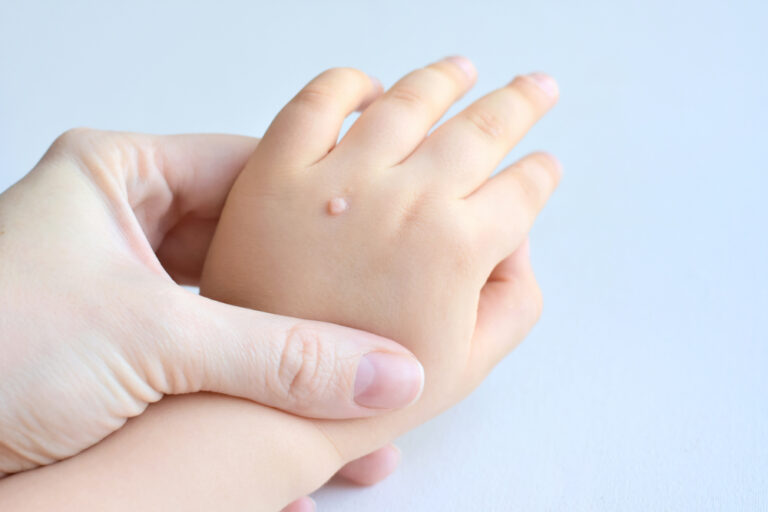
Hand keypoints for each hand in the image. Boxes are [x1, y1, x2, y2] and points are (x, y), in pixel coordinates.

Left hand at [0, 129, 423, 475]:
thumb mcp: (149, 343)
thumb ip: (277, 358)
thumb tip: (382, 374)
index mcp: (120, 178)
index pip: (252, 169)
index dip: (325, 198)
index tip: (386, 228)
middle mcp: (123, 225)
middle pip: (248, 239)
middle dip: (312, 283)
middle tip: (380, 303)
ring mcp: (124, 288)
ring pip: (233, 302)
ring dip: (284, 340)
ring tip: (349, 360)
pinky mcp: (124, 349)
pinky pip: (208, 351)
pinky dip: (246, 379)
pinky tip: (288, 407)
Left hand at [201, 57, 560, 461]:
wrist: (257, 408)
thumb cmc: (360, 399)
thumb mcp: (466, 367)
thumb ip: (512, 302)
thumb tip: (516, 243)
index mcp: (456, 246)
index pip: (521, 190)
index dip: (539, 175)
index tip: (543, 165)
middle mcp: (406, 199)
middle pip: (481, 129)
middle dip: (520, 104)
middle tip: (538, 87)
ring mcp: (338, 178)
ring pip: (408, 102)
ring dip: (445, 79)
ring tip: (464, 70)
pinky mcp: (275, 171)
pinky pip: (317, 103)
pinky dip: (347, 85)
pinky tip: (370, 88)